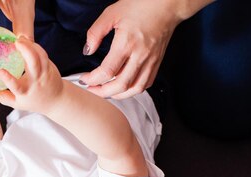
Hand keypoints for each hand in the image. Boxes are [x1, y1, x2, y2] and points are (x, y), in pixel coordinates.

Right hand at [0, 37, 63, 113]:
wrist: (56, 101)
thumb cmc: (33, 101)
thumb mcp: (17, 103)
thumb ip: (1, 97)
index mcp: (25, 92)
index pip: (15, 86)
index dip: (7, 79)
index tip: (0, 71)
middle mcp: (36, 82)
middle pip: (33, 64)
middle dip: (26, 51)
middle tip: (16, 41)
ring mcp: (45, 74)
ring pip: (40, 57)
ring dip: (31, 45)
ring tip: (20, 39)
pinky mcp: (50, 67)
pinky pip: (43, 54)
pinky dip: (35, 46)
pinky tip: (27, 41)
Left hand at [79, 0, 207, 98]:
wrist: (166, 4)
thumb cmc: (141, 5)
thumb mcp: (111, 13)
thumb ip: (95, 33)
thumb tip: (88, 50)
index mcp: (126, 43)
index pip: (107, 71)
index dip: (92, 79)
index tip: (84, 79)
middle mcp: (140, 55)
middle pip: (120, 85)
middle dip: (103, 92)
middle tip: (92, 89)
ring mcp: (150, 61)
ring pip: (134, 89)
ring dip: (118, 95)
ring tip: (106, 91)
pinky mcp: (157, 62)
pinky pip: (145, 84)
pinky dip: (133, 89)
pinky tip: (124, 86)